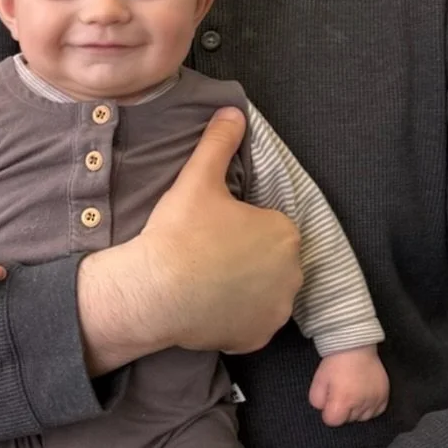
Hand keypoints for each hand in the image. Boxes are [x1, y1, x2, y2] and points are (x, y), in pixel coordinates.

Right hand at [78, 110, 302, 371]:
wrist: (155, 291)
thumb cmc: (179, 234)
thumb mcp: (197, 179)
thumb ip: (219, 142)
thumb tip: (232, 110)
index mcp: (284, 232)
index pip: (269, 226)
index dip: (241, 227)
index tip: (214, 231)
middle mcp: (292, 273)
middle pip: (271, 261)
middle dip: (248, 259)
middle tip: (208, 256)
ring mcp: (276, 309)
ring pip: (264, 293)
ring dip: (245, 289)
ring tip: (208, 283)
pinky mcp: (258, 337)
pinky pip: (252, 324)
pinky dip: (236, 318)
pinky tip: (210, 307)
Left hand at [308, 346, 388, 425]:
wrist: (356, 347)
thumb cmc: (335, 364)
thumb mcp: (317, 382)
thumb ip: (317, 402)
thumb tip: (325, 410)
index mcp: (342, 402)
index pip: (333, 421)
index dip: (329, 412)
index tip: (330, 401)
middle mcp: (361, 404)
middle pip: (348, 419)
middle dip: (343, 410)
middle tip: (341, 393)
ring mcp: (375, 401)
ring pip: (363, 417)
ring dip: (357, 410)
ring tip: (353, 394)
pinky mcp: (385, 396)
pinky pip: (377, 411)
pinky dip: (370, 407)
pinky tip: (364, 396)